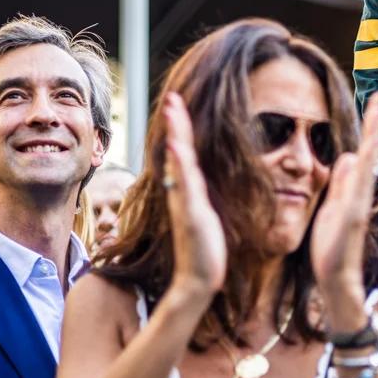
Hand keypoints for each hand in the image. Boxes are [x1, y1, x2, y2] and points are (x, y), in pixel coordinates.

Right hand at [162, 93, 225, 301]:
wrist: (197, 280)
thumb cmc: (204, 251)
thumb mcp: (205, 218)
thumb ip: (201, 202)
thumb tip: (202, 187)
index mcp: (189, 193)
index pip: (184, 156)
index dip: (181, 132)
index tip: (178, 107)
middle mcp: (184, 195)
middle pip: (178, 153)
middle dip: (176, 124)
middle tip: (172, 97)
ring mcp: (186, 204)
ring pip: (180, 164)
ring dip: (177, 135)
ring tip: (173, 110)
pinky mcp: (192, 216)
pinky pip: (185, 185)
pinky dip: (180, 165)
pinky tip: (177, 147)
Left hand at [311, 92, 377, 306]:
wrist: (335, 275)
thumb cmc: (332, 245)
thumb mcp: (332, 207)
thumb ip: (340, 183)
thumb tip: (347, 155)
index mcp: (354, 190)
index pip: (364, 153)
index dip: (368, 128)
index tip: (372, 103)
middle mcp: (361, 193)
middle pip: (371, 152)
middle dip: (374, 124)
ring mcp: (357, 203)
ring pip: (369, 163)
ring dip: (372, 137)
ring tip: (375, 109)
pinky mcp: (351, 215)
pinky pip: (360, 185)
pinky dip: (365, 166)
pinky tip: (365, 150)